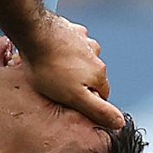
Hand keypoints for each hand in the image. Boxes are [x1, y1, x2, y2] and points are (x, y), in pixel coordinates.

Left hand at [18, 15, 123, 130]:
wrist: (33, 33)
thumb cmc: (49, 66)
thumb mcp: (73, 96)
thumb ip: (98, 110)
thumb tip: (119, 122)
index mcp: (99, 73)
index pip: (102, 95)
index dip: (86, 101)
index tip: (70, 99)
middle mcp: (96, 55)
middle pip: (91, 77)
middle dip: (78, 82)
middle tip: (57, 84)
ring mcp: (84, 40)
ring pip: (82, 59)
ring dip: (71, 65)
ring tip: (52, 67)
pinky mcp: (71, 30)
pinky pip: (71, 43)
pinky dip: (64, 49)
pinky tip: (51, 52)